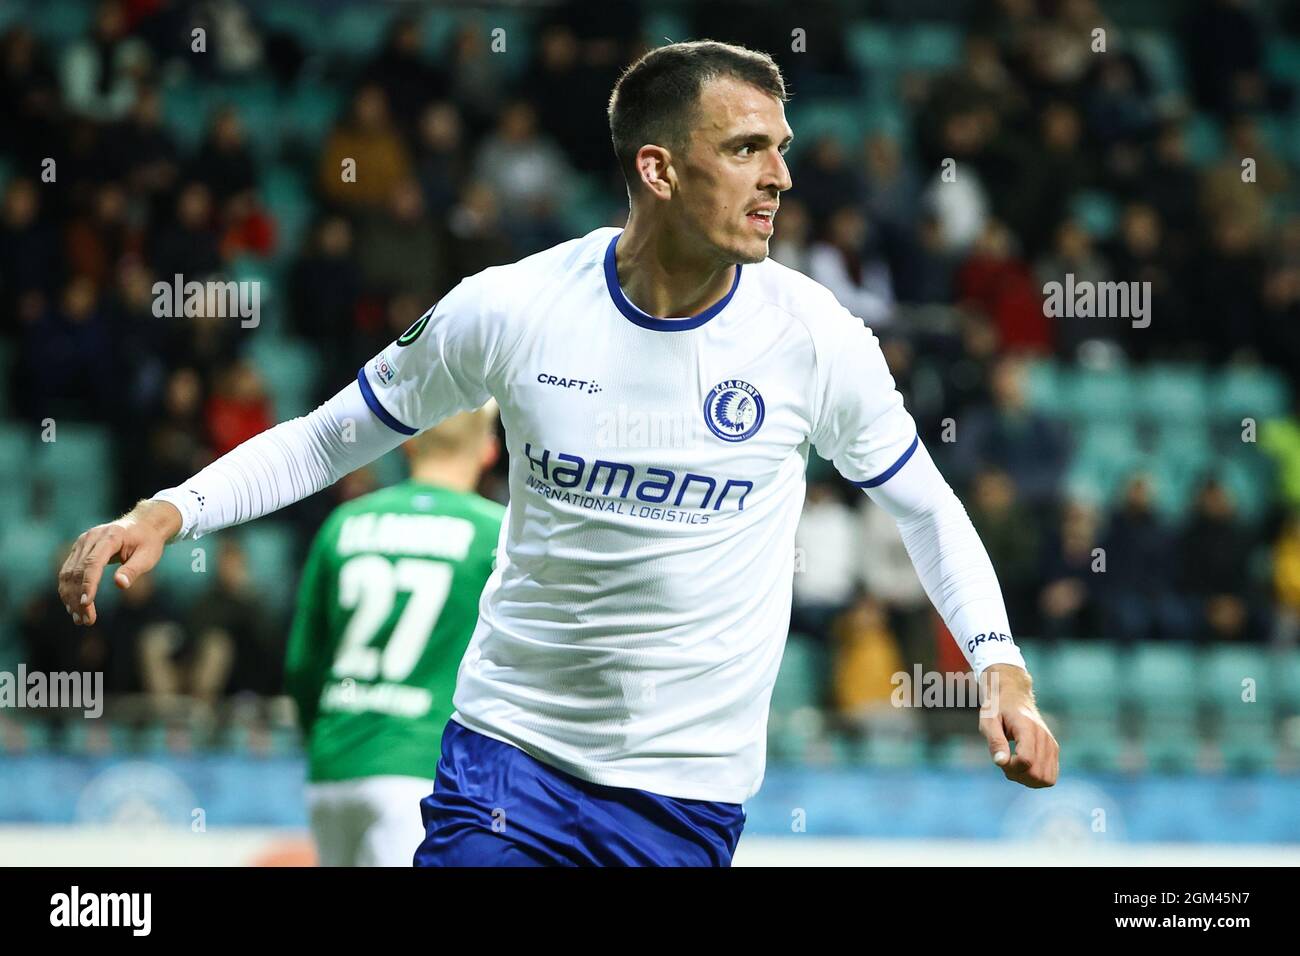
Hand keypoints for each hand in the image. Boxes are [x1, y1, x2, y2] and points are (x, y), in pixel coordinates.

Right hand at [57, 500, 181, 626]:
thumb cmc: (148, 542)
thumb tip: (120, 584)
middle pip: (78, 571)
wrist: (143, 524)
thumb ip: (133, 569)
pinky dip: (69, 590)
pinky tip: (73, 607)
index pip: (93, 563)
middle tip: (86, 621)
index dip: (88, 584)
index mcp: (110, 537)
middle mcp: (91, 538)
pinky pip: (68, 571)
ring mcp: (82, 543)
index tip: (87, 604)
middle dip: (79, 598)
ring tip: (79, 619)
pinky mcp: (78, 549)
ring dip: (70, 597)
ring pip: (68, 573)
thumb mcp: (148, 555)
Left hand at [978, 663, 1058, 787]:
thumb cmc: (998, 709)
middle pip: (1036, 774)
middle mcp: (1044, 737)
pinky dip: (1035, 779)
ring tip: (1014, 766)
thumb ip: (995, 742)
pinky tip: (1023, 768)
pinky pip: (1050, 777)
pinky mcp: (1054, 751)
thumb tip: (1001, 763)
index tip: (1000, 758)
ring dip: (1027, 780)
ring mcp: (1052, 745)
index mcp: (1027, 728)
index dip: (1010, 767)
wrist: (1015, 697)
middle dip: (1017, 775)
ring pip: (1046, 779)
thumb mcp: (989, 721)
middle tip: (1005, 762)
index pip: (1025, 760)